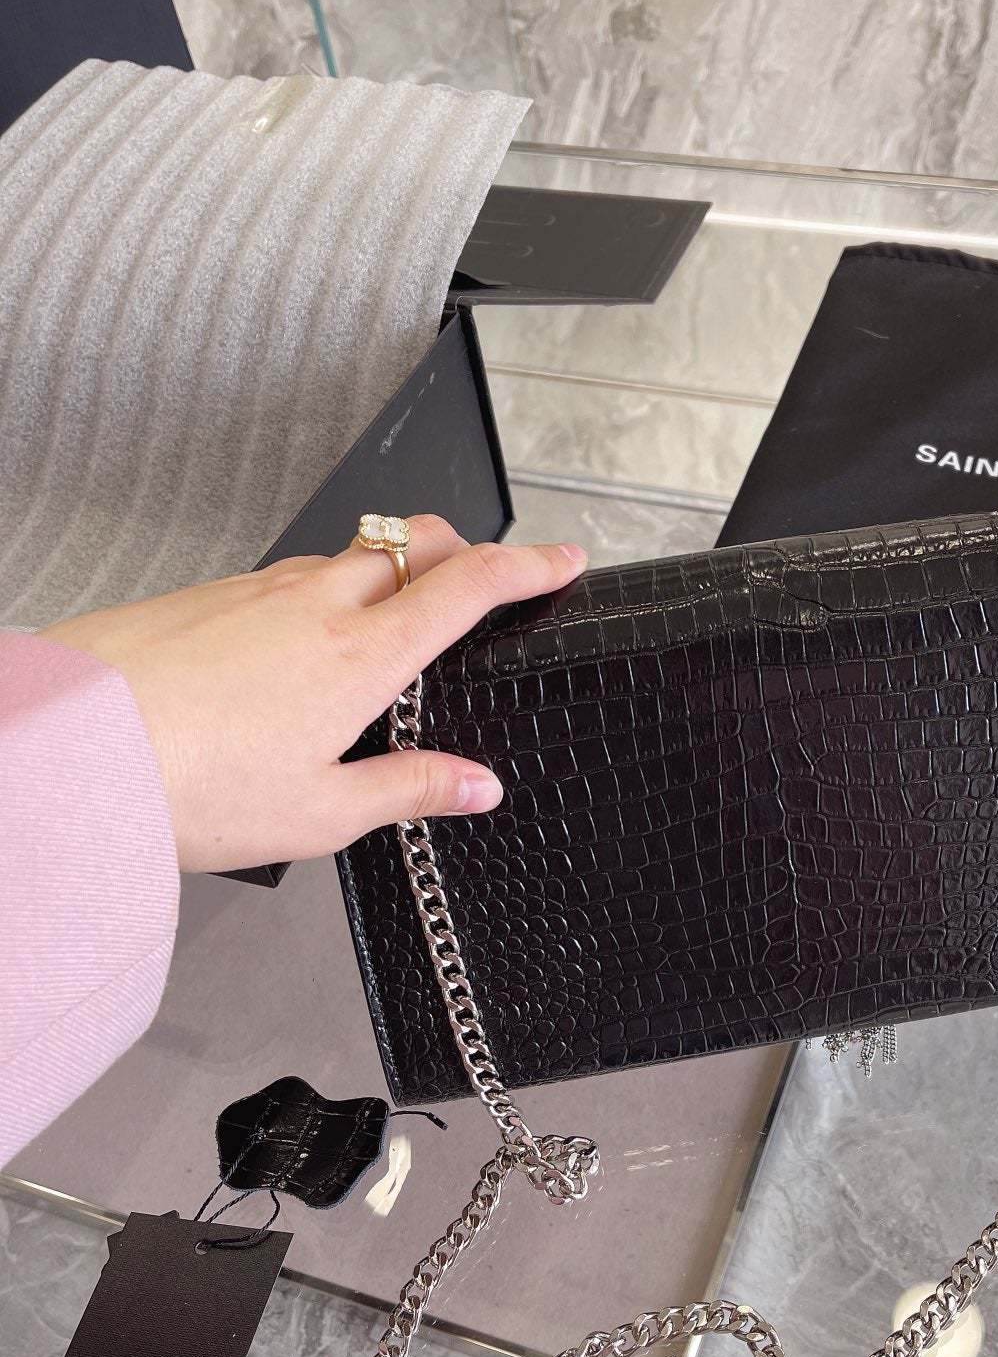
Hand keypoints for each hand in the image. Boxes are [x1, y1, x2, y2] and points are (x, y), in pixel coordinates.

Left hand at [41, 517, 586, 872]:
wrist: (74, 746)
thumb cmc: (189, 786)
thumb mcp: (320, 813)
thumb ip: (409, 790)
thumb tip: (479, 785)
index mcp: (362, 656)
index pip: (469, 586)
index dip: (528, 567)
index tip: (565, 560)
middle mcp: (317, 604)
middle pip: (414, 543)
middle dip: (464, 549)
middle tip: (487, 575)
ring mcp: (259, 590)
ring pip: (351, 554)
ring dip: (391, 567)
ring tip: (392, 619)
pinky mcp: (209, 594)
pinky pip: (290, 574)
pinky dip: (324, 589)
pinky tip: (301, 641)